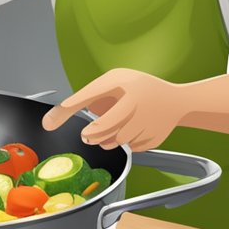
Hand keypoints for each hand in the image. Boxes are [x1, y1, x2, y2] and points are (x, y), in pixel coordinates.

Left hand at [41, 68, 185, 151]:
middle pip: (104, 126)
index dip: (70, 107)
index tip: (52, 119)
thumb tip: (58, 117)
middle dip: (91, 134)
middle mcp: (137, 99)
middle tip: (86, 135)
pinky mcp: (155, 136)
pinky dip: (128, 142)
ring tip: (113, 130)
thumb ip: (91, 97)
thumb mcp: (115, 83)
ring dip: (108, 140)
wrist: (176, 101)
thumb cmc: (137, 90)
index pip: (90, 94)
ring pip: (117, 140)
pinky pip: (132, 147)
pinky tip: (134, 131)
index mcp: (124, 82)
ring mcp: (149, 119)